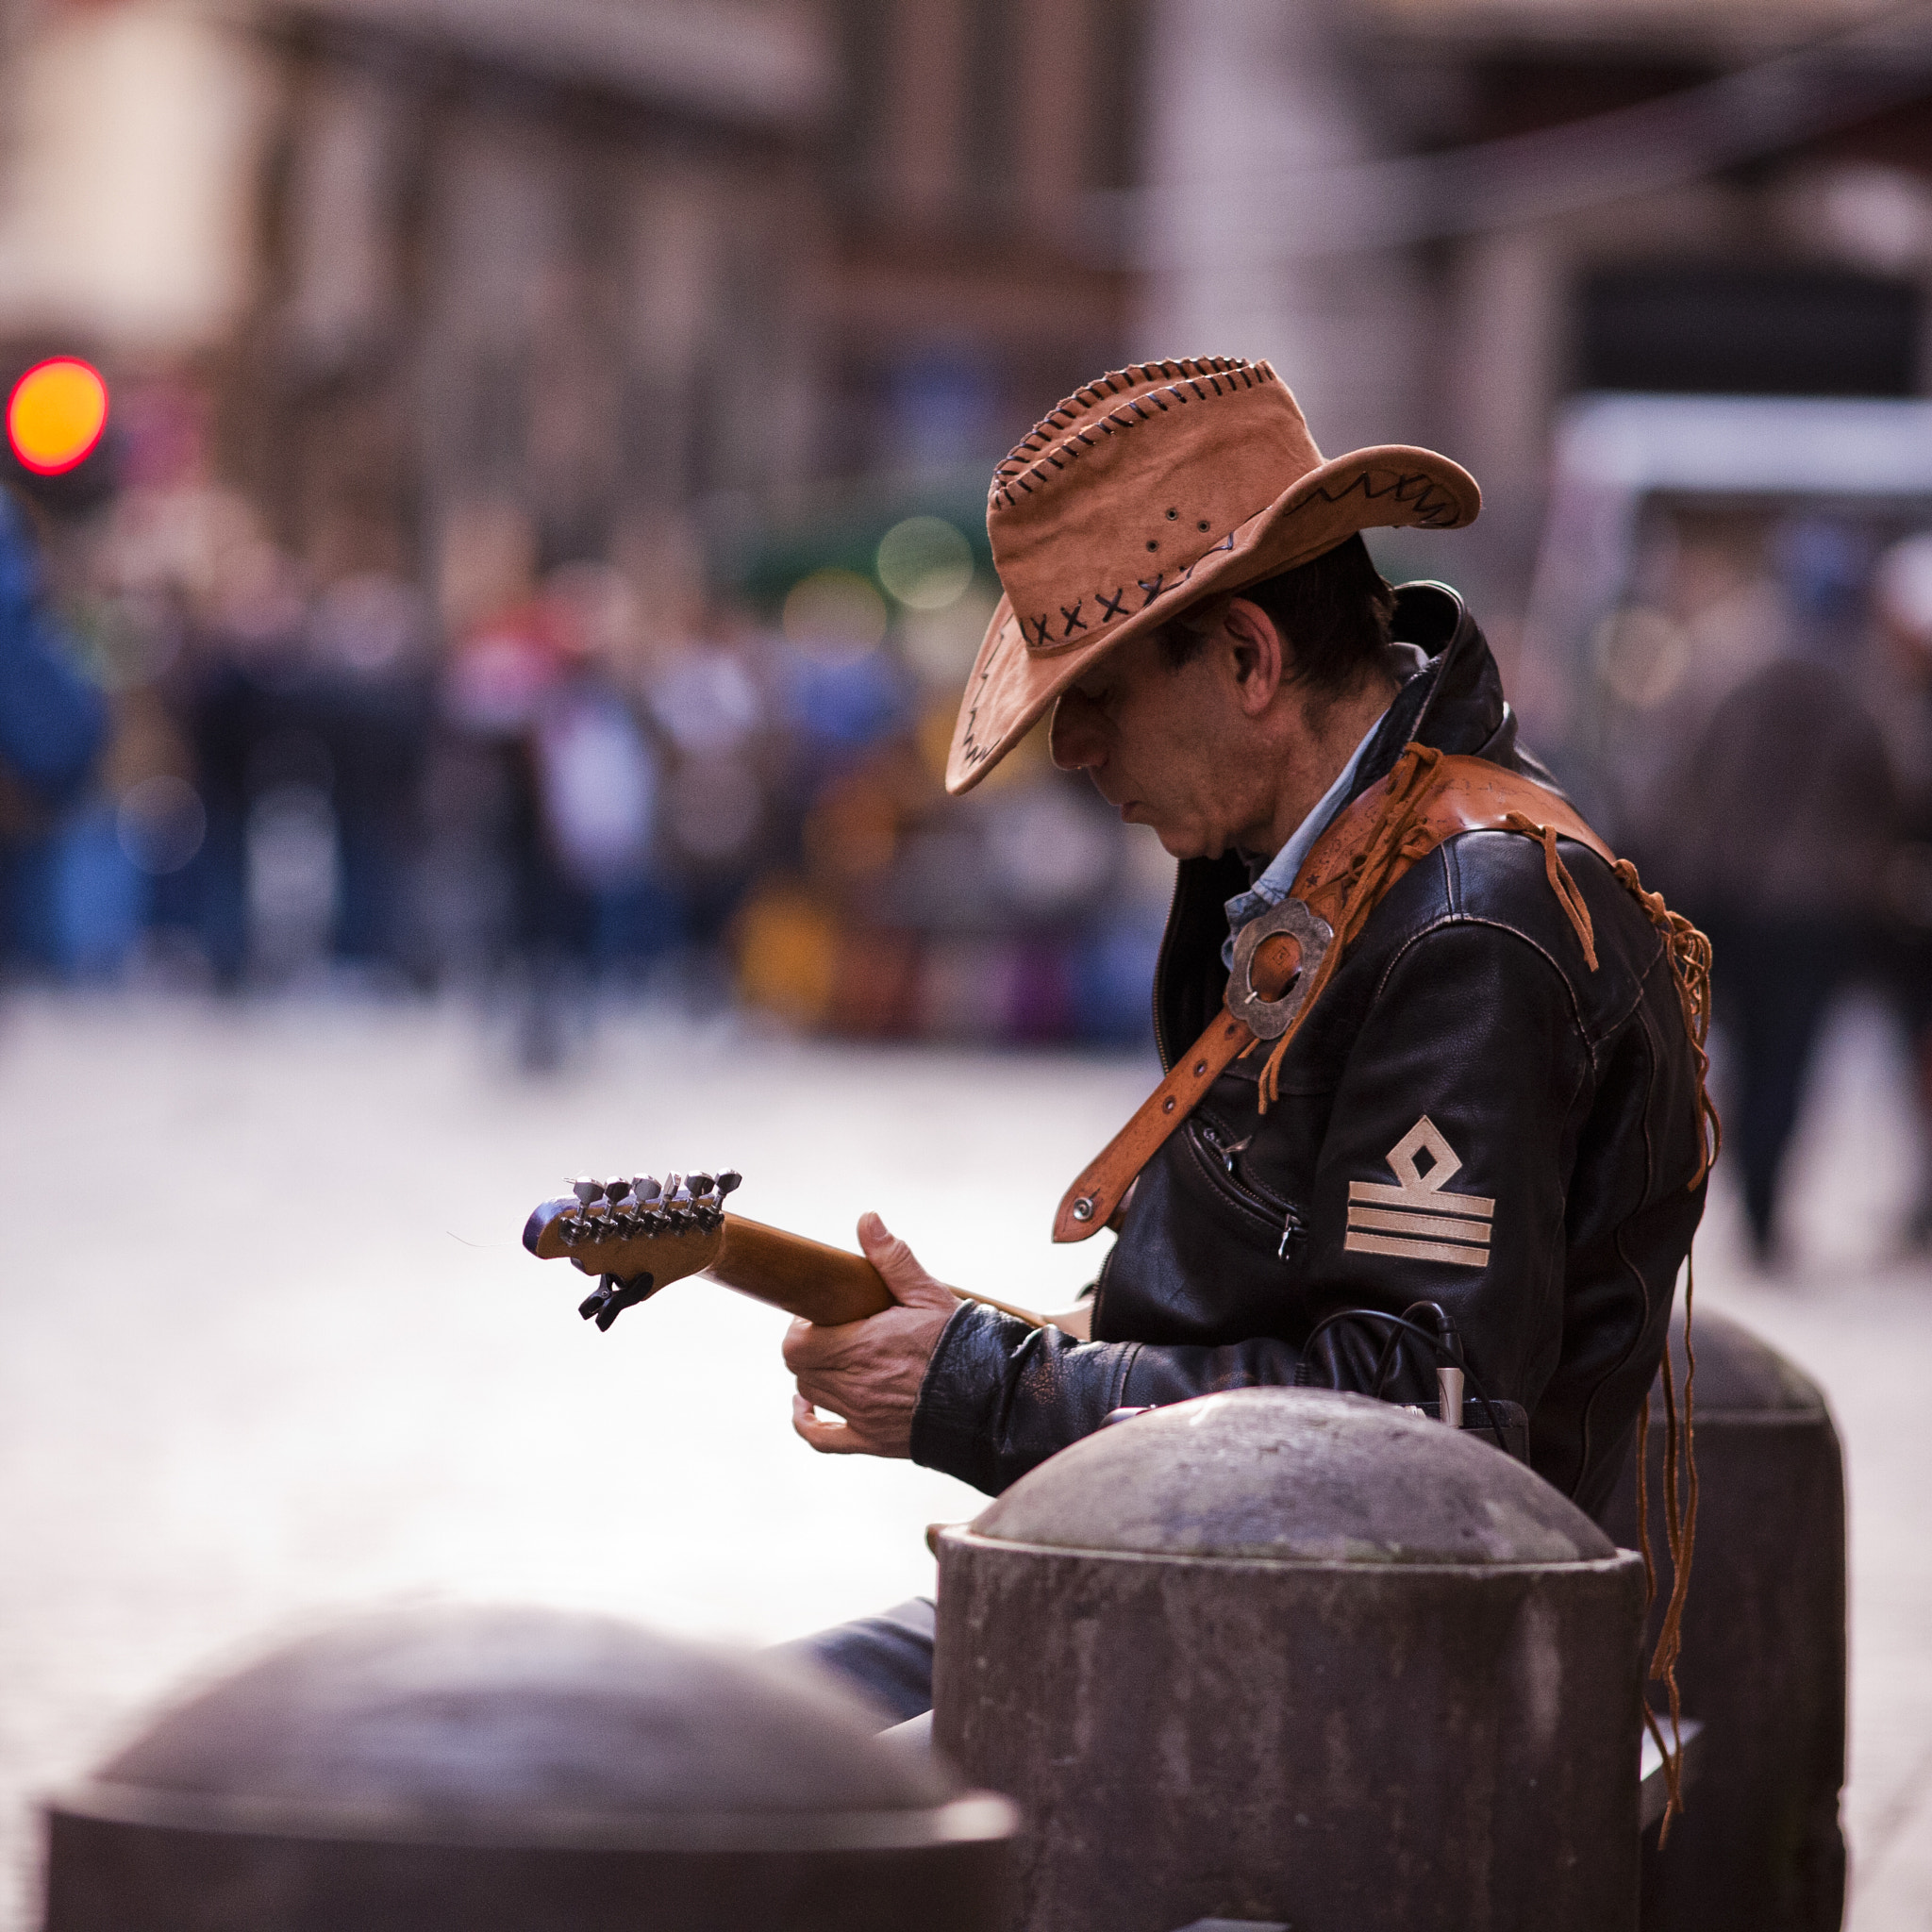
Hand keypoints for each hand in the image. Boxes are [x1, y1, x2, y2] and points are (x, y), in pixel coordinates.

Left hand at [784, 1212, 959, 1457]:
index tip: (824, 1313)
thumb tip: (867, 1220)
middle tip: (833, 1330)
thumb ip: (894, 1259)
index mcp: (861, 1346)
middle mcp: (853, 1384)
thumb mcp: (929, 1294)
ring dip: (815, 1374)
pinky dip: (807, 1424)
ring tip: (836, 1356)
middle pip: (799, 1366)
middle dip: (809, 1345)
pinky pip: (822, 1440)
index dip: (802, 1325)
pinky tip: (805, 1407)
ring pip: (810, 1393)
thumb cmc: (961, 1343)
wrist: (992, 1400)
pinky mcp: (871, 1440)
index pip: (797, 1341)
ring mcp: (860, 1415)